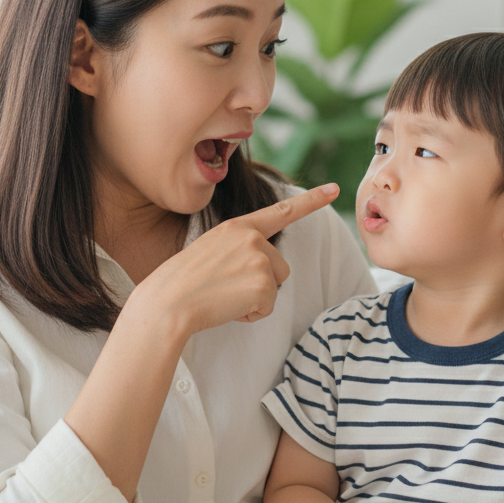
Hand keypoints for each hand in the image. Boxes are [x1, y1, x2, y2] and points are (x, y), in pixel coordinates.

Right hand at [127, 183, 339, 336]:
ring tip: (224, 294)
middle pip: (280, 268)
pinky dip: (250, 314)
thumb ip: (240, 248)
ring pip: (276, 287)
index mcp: (238, 226)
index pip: (282, 211)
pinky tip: (227, 306)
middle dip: (261, 284)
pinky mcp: (263, 284)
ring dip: (255, 298)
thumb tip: (261, 265)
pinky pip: (268, 308)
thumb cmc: (183, 281)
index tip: (335, 189)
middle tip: (224, 286)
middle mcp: (252, 237)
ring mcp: (259, 259)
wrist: (168, 302)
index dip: (311, 201)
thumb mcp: (211, 250)